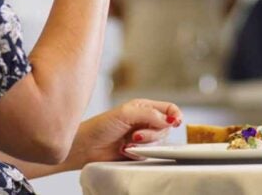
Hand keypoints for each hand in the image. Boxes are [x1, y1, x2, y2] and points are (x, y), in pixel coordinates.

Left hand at [65, 99, 181, 167]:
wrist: (87, 147)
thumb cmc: (101, 126)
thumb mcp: (127, 113)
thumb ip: (151, 114)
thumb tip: (170, 119)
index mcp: (144, 107)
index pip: (169, 109)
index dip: (175, 115)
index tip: (175, 122)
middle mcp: (145, 121)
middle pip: (166, 128)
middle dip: (152, 133)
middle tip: (136, 135)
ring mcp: (142, 137)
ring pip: (159, 142)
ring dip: (144, 143)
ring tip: (128, 142)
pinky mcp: (139, 151)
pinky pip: (150, 154)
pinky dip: (139, 152)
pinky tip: (126, 150)